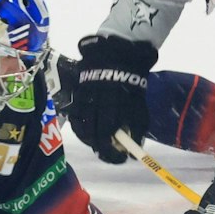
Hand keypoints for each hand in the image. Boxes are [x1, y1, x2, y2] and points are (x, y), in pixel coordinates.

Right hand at [67, 35, 157, 163]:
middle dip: (102, 149)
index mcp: (116, 105)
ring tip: (98, 145)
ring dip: (89, 141)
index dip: (113, 151)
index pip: (110, 135)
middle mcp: (98, 103)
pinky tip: (87, 134)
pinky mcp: (78, 95)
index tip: (121, 159)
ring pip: (82, 128)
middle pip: (95, 134)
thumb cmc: (131, 83)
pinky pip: (75, 118)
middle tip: (109, 155)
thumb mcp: (139, 104)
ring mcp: (86, 99)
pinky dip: (80, 129)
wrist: (117, 54)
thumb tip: (134, 151)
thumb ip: (137, 128)